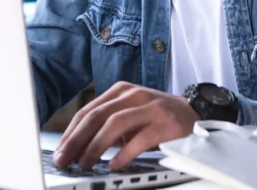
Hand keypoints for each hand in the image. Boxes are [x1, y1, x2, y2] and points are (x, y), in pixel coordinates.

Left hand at [52, 82, 198, 170]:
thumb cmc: (158, 118)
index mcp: (121, 92)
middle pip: (97, 116)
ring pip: (115, 123)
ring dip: (96, 146)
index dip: (71, 132)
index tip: (60, 151)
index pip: (89, 111)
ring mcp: (151, 108)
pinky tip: (115, 164)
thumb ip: (108, 126)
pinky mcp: (166, 123)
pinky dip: (125, 153)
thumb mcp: (131, 115)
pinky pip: (141, 138)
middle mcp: (134, 95)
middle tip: (65, 159)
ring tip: (86, 163)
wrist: (196, 113)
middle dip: (77, 140)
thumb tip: (79, 148)